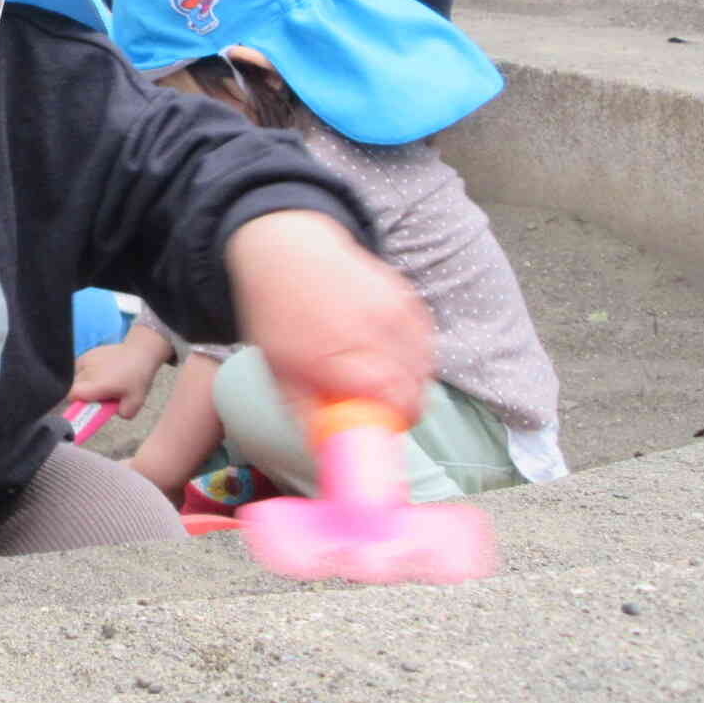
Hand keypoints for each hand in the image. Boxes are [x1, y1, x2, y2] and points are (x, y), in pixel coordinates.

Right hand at [66, 329, 170, 419]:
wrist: (139, 351)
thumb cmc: (138, 376)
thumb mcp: (137, 400)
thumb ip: (125, 413)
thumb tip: (115, 413)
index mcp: (98, 385)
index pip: (72, 395)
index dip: (76, 402)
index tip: (85, 405)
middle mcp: (88, 372)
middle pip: (73, 387)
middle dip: (82, 394)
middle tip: (98, 395)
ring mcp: (86, 360)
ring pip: (74, 376)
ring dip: (83, 383)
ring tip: (99, 383)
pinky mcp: (87, 353)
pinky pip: (79, 367)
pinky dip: (85, 372)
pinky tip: (99, 372)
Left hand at [226, 210, 433, 425]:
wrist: (288, 251)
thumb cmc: (278, 313)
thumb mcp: (278, 371)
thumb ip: (307, 414)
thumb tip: (329, 452)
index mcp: (337, 356)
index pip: (392, 404)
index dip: (392, 424)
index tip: (380, 430)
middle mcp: (372, 333)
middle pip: (416, 392)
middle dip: (402, 409)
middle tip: (378, 409)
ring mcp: (395, 313)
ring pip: (425, 370)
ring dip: (411, 383)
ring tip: (379, 377)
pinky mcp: (408, 299)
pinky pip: (426, 344)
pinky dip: (414, 357)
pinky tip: (386, 352)